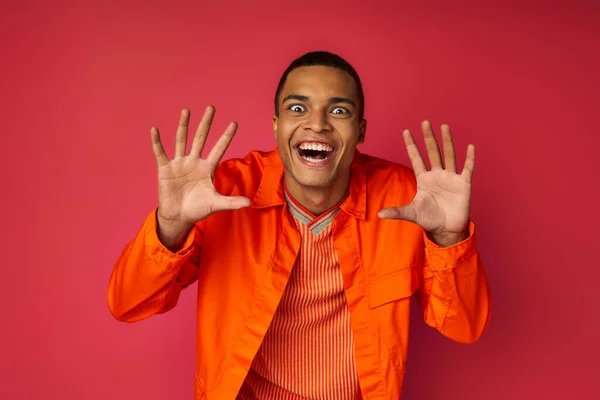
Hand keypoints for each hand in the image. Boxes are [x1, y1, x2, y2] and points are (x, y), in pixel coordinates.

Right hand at [151, 106, 250, 247]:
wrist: (179, 216)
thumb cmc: (198, 209)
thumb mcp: (216, 204)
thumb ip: (232, 202)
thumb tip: (250, 203)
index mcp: (207, 168)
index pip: (219, 148)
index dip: (226, 137)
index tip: (234, 123)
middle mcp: (194, 161)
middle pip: (201, 138)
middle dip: (206, 123)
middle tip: (211, 107)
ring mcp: (179, 163)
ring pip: (182, 140)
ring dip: (183, 125)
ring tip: (186, 110)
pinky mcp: (165, 169)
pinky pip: (160, 152)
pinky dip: (157, 142)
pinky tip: (155, 130)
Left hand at [378, 121, 474, 246]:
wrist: (446, 230)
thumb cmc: (429, 219)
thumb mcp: (411, 214)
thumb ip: (397, 212)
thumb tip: (379, 215)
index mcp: (424, 179)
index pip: (416, 158)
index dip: (411, 145)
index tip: (406, 131)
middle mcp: (437, 175)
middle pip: (432, 152)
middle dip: (428, 138)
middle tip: (425, 122)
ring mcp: (451, 178)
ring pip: (449, 155)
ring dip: (447, 141)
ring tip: (444, 126)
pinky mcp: (463, 184)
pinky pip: (467, 169)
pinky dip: (469, 158)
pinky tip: (470, 147)